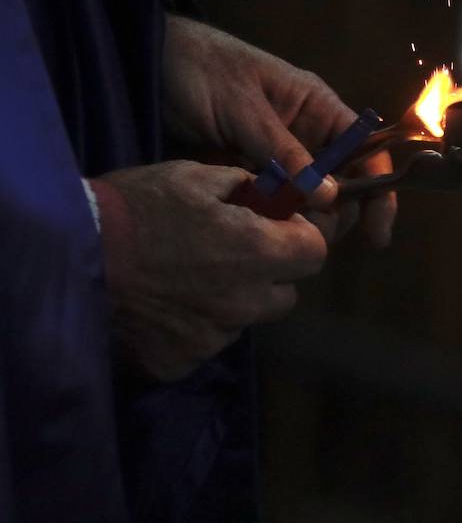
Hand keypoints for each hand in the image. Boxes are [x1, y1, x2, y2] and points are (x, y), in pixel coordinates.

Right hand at [95, 161, 326, 380]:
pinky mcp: (179, 363)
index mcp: (258, 252)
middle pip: (286, 293)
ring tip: (188, 279)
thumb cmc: (135, 208)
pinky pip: (205, 345)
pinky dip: (193, 328)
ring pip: (246, 320)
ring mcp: (212, 338)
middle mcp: (244, 302)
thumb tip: (284, 195)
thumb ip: (251, 188)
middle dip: (269, 273)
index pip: (315, 253)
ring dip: (232, 302)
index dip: (298, 238)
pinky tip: (164, 306)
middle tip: (231, 255)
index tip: (275, 229)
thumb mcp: (196, 177)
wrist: (66, 259)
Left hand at [161, 15, 395, 245]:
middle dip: (334, 216)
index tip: (375, 232)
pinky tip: (253, 235)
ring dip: (297, 223)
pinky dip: (266, 222)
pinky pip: (267, 206)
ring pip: (304, 202)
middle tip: (307, 237)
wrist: (141, 62)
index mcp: (317, 109)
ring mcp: (274, 159)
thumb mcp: (243, 108)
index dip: (378, 191)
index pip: (366, 152)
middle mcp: (304, 137)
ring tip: (276, 237)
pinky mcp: (244, 176)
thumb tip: (330, 197)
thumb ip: (283, 152)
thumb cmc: (201, 69)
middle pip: (341, 185)